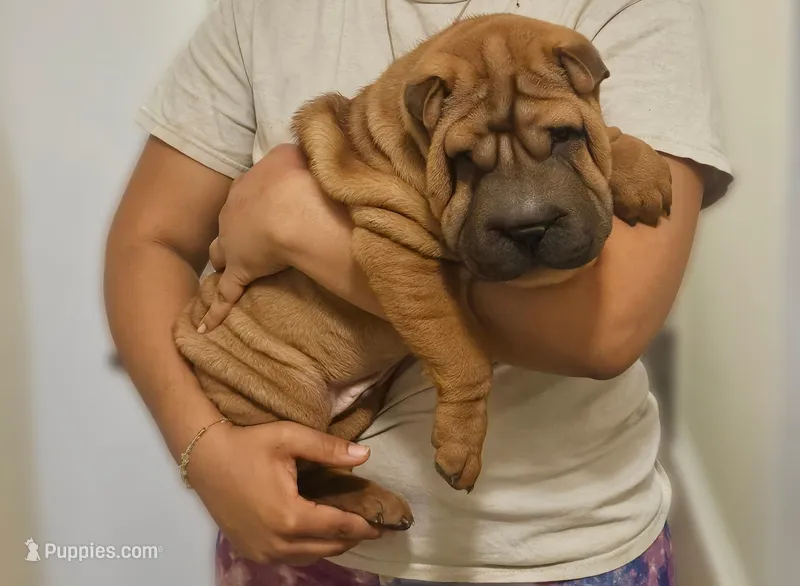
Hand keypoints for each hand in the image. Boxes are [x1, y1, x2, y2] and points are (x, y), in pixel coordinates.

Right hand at [189, 420, 381, 564]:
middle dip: (353, 537)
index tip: (384, 522)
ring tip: (348, 527)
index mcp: (289, 516)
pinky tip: (317, 533)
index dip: (364, 526)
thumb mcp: (290, 438)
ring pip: (309, 556)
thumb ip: (328, 449)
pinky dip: (308, 549)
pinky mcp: (250, 552)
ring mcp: (261, 552)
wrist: (204, 458)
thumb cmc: (247, 445)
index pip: (339, 527)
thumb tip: (365, 457)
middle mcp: (276, 542)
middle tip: (371, 524)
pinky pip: (289, 558)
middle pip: (328, 547)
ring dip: (331, 544)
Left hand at [200, 144, 328, 331]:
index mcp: (249, 184)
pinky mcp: (238, 272)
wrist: (291, 206)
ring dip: (222, 260)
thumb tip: (303, 154)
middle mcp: (234, 212)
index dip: (253, 202)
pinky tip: (208, 325)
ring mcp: (233, 243)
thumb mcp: (297, 154)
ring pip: (220, 253)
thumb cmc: (298, 177)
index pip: (245, 193)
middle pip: (228, 223)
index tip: (262, 206)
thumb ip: (297, 155)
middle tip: (245, 237)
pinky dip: (216, 310)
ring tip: (225, 270)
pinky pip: (225, 295)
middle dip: (233, 230)